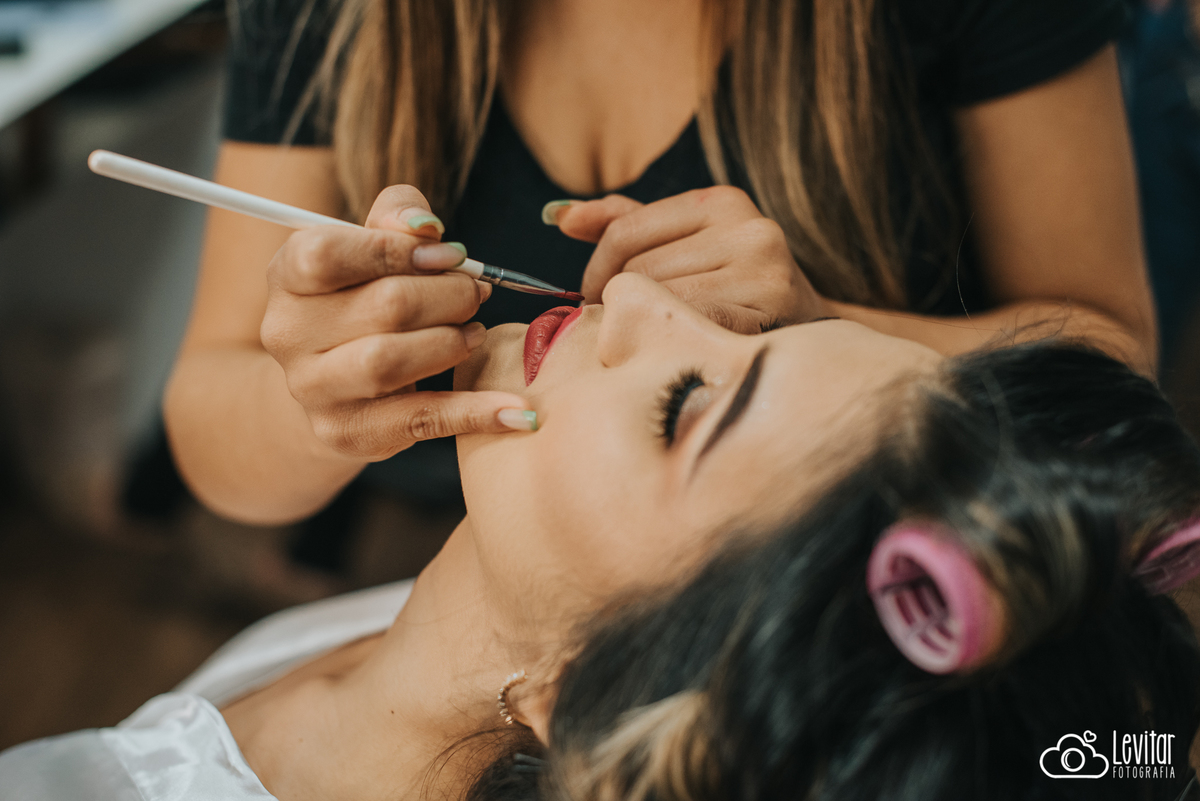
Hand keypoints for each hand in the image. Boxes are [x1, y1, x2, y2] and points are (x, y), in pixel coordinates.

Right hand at [261, 185, 532, 461]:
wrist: (334, 383)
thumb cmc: (363, 297)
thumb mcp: (371, 246)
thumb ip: (397, 218)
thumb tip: (427, 227)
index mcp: (288, 275)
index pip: (328, 253)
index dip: (399, 250)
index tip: (451, 254)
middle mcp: (288, 333)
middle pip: (384, 306)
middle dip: (449, 296)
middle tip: (477, 293)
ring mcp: (313, 388)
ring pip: (390, 363)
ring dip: (452, 343)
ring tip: (475, 333)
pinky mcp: (347, 431)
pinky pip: (420, 421)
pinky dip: (475, 413)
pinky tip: (517, 411)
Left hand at [552, 187, 830, 333]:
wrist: (808, 334)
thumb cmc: (733, 290)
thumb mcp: (684, 245)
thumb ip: (623, 225)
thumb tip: (560, 216)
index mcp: (722, 201)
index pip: (624, 233)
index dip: (596, 272)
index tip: (593, 297)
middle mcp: (748, 228)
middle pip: (638, 273)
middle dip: (622, 305)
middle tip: (627, 328)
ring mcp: (763, 271)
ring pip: (658, 304)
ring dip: (645, 329)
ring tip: (657, 340)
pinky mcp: (769, 313)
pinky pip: (688, 329)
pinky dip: (672, 343)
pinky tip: (679, 349)